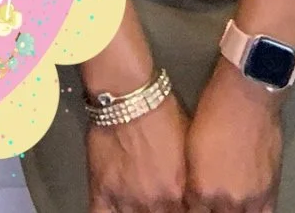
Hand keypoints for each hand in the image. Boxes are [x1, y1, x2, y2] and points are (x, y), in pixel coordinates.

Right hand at [87, 91, 189, 212]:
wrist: (128, 94)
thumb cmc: (161, 109)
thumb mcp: (189, 141)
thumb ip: (190, 175)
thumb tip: (193, 190)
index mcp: (178, 190)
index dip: (181, 207)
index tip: (178, 202)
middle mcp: (154, 201)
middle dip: (161, 210)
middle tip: (156, 198)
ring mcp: (126, 198)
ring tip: (139, 204)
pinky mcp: (101, 190)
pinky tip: (113, 211)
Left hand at [185, 59, 282, 212]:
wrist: (247, 95)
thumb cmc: (213, 113)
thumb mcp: (191, 149)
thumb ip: (194, 182)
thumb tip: (195, 197)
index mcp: (202, 190)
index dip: (193, 208)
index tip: (194, 204)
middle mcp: (227, 201)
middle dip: (213, 211)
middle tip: (212, 201)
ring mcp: (251, 197)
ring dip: (234, 212)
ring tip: (231, 204)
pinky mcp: (271, 189)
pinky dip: (255, 212)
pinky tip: (249, 208)